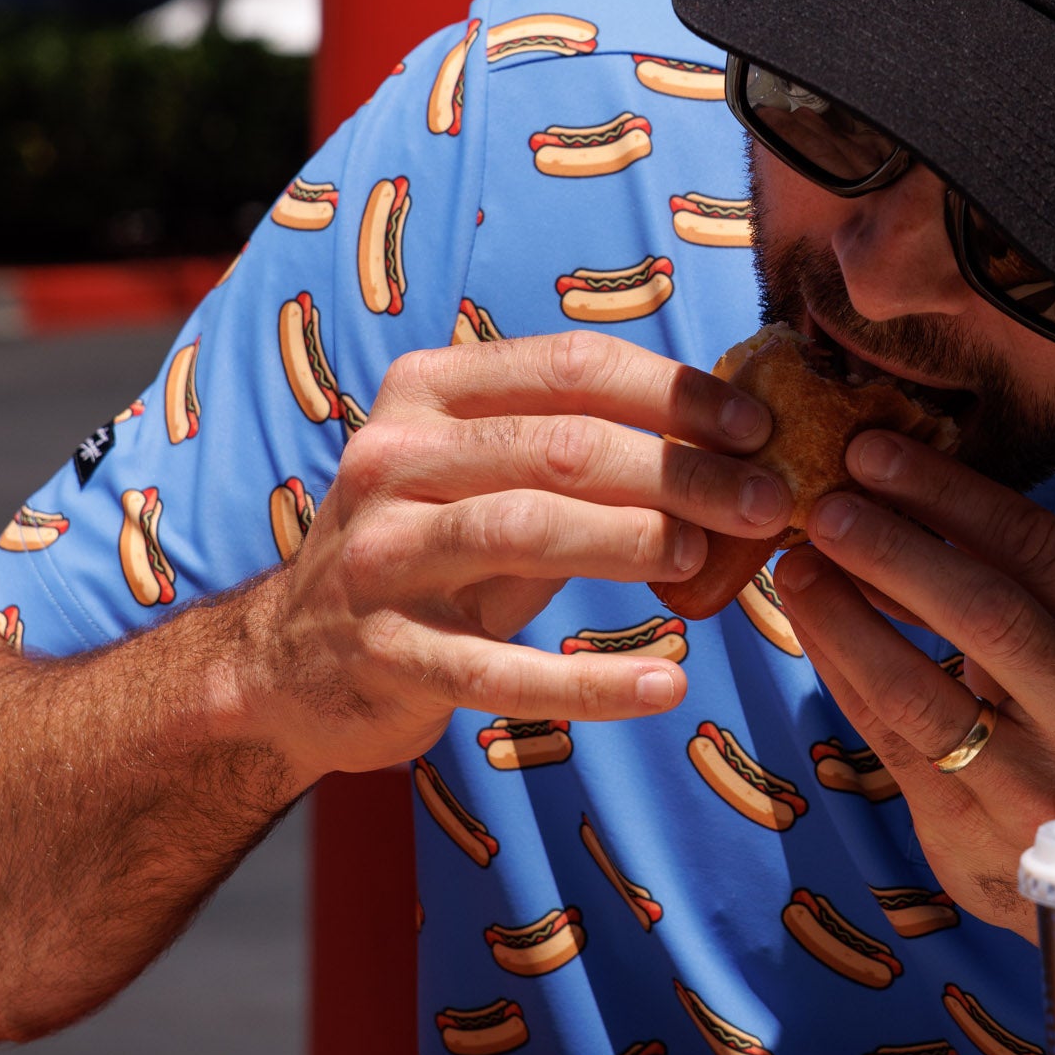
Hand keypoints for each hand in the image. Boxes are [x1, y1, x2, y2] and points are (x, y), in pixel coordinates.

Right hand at [237, 332, 788, 781]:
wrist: (288, 662)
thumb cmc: (428, 557)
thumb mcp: (488, 483)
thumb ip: (580, 457)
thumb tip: (729, 447)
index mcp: (427, 393)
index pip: (569, 367)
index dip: (673, 394)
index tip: (755, 429)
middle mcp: (392, 460)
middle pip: (559, 445)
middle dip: (680, 471)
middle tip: (766, 503)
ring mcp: (379, 556)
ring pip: (524, 528)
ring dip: (635, 541)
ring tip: (709, 560)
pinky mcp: (382, 652)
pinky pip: (499, 669)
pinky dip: (591, 682)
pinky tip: (664, 687)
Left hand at [773, 429, 1054, 936]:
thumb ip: (1027, 586)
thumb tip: (905, 495)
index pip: (1045, 549)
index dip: (951, 494)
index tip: (878, 453)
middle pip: (988, 611)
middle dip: (893, 545)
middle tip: (824, 501)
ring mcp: (1040, 782)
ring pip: (924, 687)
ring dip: (847, 616)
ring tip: (796, 564)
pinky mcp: (973, 828)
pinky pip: (890, 738)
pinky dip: (843, 674)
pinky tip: (810, 628)